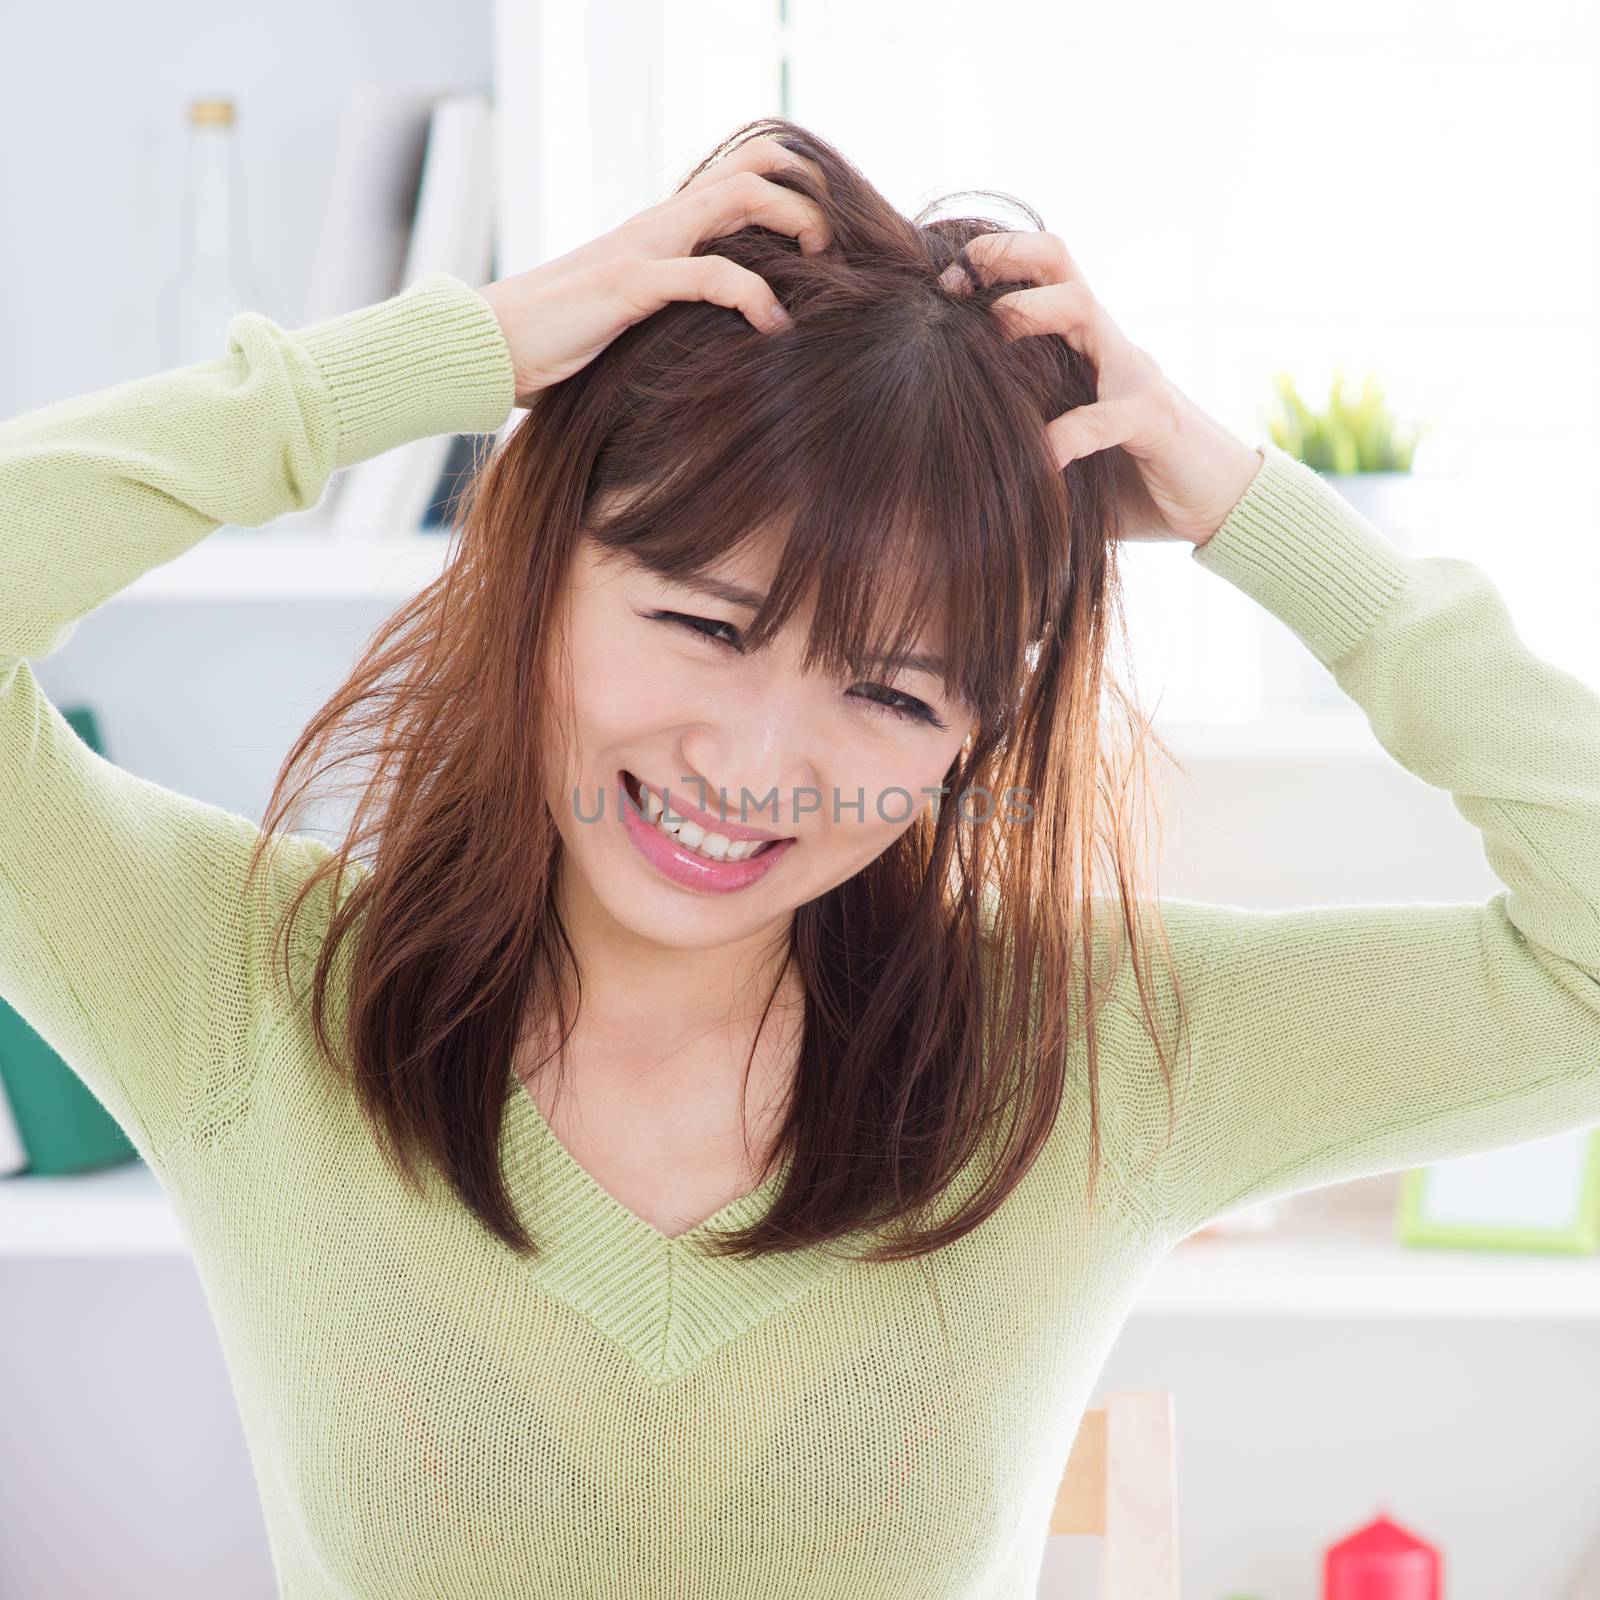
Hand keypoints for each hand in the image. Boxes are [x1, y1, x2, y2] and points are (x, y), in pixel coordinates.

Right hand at [476, 136, 831, 407]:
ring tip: (823, 272)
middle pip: (753, 166)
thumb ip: (679, 310)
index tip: (825, 249)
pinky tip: (774, 327)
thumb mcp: (636, 320)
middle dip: (809, 198)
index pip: (741, 173)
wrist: (490, 346)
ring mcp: (645, 247)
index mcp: (665, 228)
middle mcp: (660, 223)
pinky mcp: (629, 285)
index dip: (795, 192)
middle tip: (834, 254)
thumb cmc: (562, 342)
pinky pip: (708, 274)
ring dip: (796, 225)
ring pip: (738, 198)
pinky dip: (754, 295)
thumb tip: (731, 340)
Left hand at [942, 234, 1262, 545]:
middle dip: (1005, 256)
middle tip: (956, 282)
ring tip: (992, 330)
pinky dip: (1066, 434)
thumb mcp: (1061, 457)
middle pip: (1058, 261)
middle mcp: (1106, 345)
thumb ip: (1017, 449)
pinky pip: (1104, 416)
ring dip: (1031, 311)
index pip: (1038, 272)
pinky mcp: (1154, 421)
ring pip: (1083, 308)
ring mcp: (1133, 375)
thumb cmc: (1132, 482)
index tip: (941, 287)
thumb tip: (944, 478)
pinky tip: (1037, 460)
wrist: (1221, 507)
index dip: (989, 264)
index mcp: (1081, 345)